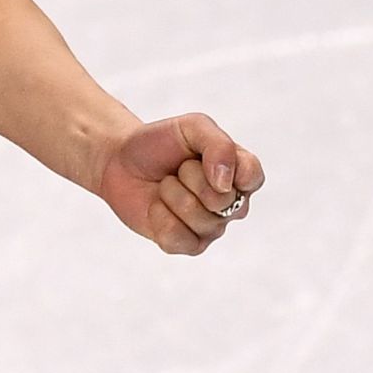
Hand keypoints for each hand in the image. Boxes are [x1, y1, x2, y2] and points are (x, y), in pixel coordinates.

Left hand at [89, 112, 262, 256]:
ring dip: (171, 195)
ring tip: (165, 185)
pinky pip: (178, 238)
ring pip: (200, 220)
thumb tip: (225, 183)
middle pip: (222, 200)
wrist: (120, 160)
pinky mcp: (187, 244)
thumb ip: (219, 145)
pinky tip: (156, 206)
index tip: (200, 156)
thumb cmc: (161, 143)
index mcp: (238, 172)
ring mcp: (211, 227)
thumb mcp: (192, 127)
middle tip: (178, 168)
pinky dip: (159, 217)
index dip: (228, 167)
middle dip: (189, 177)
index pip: (253, 177)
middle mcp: (231, 204)